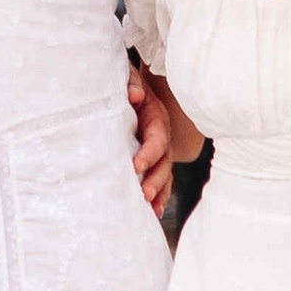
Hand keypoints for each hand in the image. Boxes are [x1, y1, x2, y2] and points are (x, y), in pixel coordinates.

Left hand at [128, 63, 173, 212]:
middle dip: (155, 180)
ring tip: (151, 210)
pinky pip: (159, 181)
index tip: (135, 165)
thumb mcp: (128, 77)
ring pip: (164, 175)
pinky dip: (158, 196)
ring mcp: (159, 152)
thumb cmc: (126, 84)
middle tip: (144, 195)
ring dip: (159, 193)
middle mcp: (161, 137)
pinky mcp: (152, 161)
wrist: (131, 87)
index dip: (149, 153)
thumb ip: (130, 83)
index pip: (157, 139)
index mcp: (156, 119)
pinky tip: (152, 212)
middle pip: (164, 163)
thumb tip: (135, 95)